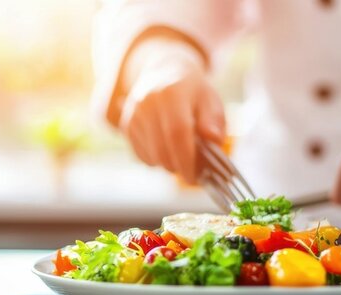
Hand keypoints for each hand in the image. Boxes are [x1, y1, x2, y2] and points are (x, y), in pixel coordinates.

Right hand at [119, 38, 225, 182]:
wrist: (162, 72)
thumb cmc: (192, 91)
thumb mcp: (210, 100)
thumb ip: (214, 121)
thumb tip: (214, 141)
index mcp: (173, 92)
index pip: (177, 131)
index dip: (186, 158)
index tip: (195, 176)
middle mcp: (148, 102)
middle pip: (161, 148)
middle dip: (179, 166)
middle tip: (193, 171)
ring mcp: (134, 114)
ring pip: (150, 156)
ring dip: (168, 164)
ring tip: (181, 154)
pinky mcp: (126, 125)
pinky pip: (140, 156)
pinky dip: (156, 160)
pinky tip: (166, 148)